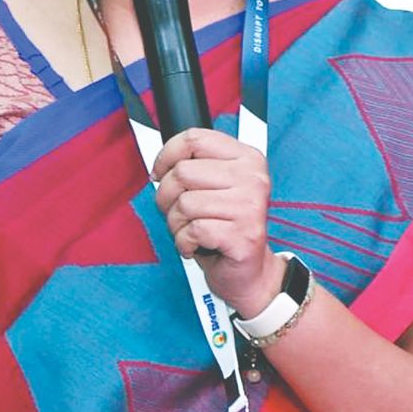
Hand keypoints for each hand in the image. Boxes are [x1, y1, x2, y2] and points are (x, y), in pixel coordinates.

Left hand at [151, 128, 284, 316]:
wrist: (250, 272)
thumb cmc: (227, 229)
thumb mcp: (216, 187)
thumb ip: (196, 166)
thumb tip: (161, 163)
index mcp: (247, 158)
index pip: (195, 138)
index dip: (166, 156)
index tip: (159, 173)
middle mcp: (252, 178)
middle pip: (183, 172)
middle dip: (166, 197)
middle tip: (177, 212)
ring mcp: (250, 206)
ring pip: (184, 203)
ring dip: (175, 223)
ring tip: (189, 231)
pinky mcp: (242, 234)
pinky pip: (192, 229)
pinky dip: (183, 242)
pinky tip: (195, 245)